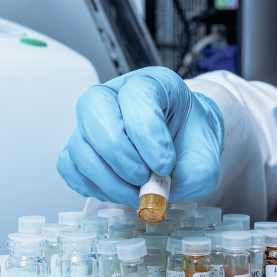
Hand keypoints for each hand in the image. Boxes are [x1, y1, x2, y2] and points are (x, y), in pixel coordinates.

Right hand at [57, 66, 223, 206]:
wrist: (185, 149)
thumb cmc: (192, 144)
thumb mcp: (207, 158)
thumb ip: (192, 174)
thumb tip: (157, 192)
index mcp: (153, 83)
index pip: (136, 96)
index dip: (147, 134)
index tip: (164, 164)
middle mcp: (116, 94)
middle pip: (94, 109)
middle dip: (119, 153)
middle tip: (142, 178)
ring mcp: (93, 120)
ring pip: (79, 144)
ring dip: (107, 178)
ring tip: (135, 193)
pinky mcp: (80, 145)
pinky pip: (69, 166)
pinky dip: (91, 185)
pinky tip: (117, 190)